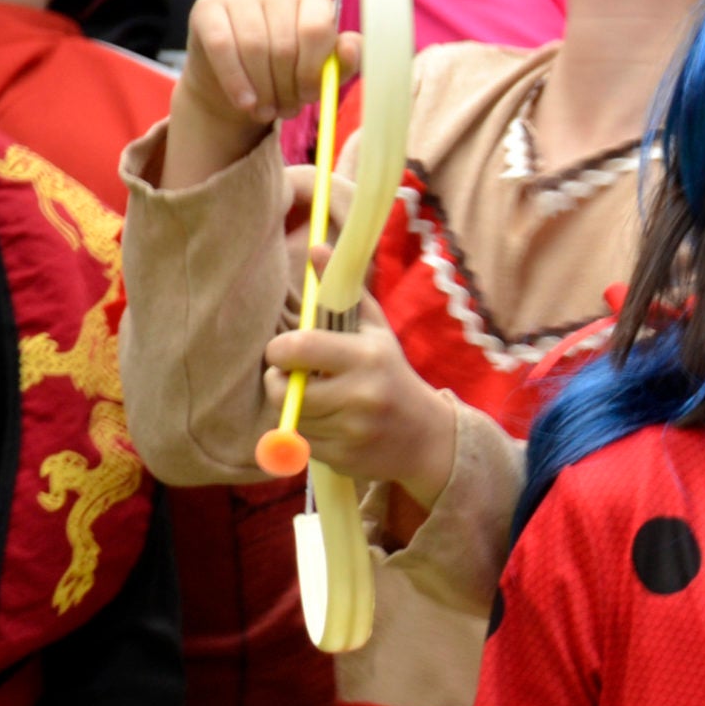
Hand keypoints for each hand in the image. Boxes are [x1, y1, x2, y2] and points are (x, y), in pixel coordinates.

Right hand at [162, 0, 357, 186]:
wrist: (239, 84)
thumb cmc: (288, 73)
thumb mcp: (322, 72)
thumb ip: (344, 60)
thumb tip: (349, 46)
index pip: (316, 28)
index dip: (312, 69)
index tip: (308, 96)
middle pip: (285, 42)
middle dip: (286, 86)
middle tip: (285, 110)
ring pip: (254, 46)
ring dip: (262, 88)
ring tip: (266, 110)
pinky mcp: (208, 6)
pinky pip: (222, 45)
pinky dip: (235, 80)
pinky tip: (244, 101)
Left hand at [263, 278, 458, 505]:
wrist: (426, 436)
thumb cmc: (391, 373)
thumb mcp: (374, 330)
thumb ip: (342, 292)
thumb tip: (315, 247)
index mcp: (367, 356)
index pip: (300, 349)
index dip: (278, 350)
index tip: (283, 350)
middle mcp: (361, 394)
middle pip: (285, 389)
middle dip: (278, 381)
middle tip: (290, 376)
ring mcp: (352, 430)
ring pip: (290, 418)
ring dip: (292, 407)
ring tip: (314, 398)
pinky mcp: (343, 458)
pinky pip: (300, 444)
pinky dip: (304, 433)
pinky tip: (327, 423)